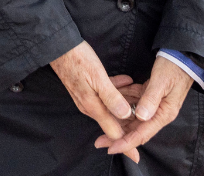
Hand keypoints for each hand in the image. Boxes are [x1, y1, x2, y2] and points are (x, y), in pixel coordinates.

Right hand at [50, 41, 136, 161]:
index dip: (126, 144)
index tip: (136, 156)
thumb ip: (112, 97)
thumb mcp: (97, 77)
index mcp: (93, 107)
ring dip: (125, 105)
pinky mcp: (86, 89)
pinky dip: (117, 92)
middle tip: (145, 122)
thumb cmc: (78, 59)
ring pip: (110, 108)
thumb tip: (125, 115)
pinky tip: (126, 81)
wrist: (58, 46)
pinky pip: (105, 95)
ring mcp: (87, 99)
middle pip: (113, 123)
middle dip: (129, 124)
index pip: (113, 133)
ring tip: (140, 98)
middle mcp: (90, 107)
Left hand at [97, 54, 194, 156]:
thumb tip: (141, 116)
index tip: (111, 148)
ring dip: (117, 119)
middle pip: (135, 129)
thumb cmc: (174, 67)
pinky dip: (122, 102)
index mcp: (164, 113)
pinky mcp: (150, 97)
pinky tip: (111, 100)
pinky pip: (133, 103)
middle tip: (99, 141)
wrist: (184, 56)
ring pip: (132, 117)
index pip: (142, 134)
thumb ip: (150, 99)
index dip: (125, 142)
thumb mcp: (161, 81)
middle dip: (118, 135)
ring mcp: (154, 105)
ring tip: (101, 122)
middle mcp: (159, 113)